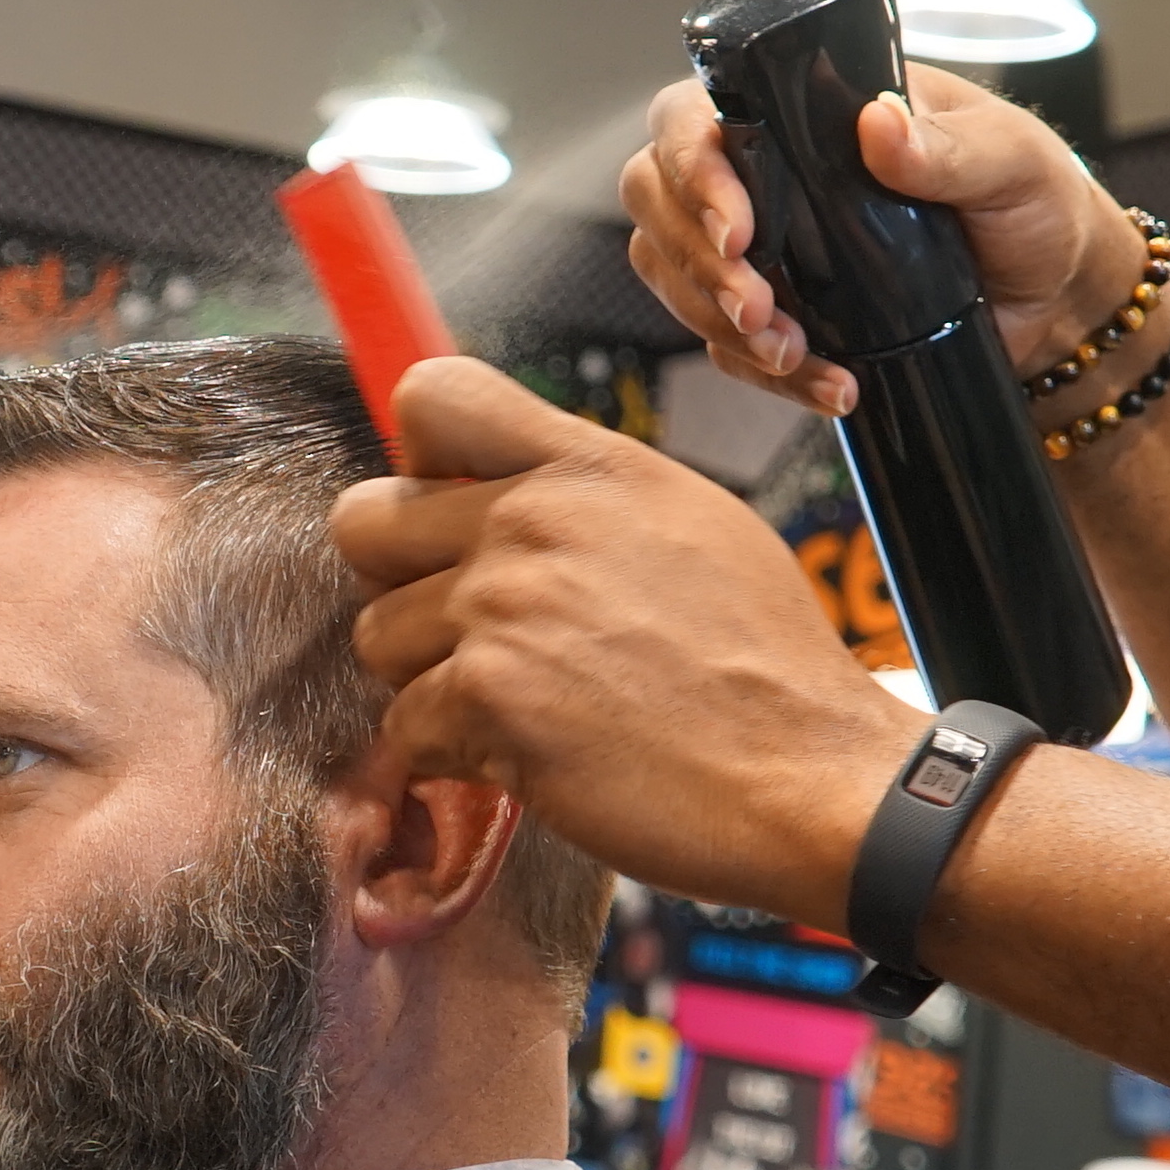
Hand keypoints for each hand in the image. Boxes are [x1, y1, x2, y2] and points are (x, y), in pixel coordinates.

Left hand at [332, 357, 923, 932]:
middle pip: (362, 519)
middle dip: (397, 580)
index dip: (416, 456)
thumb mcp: (692, 524)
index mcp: (586, 465)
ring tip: (524, 703)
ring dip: (432, 681)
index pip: (431, 395)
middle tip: (463, 627)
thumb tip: (505, 495)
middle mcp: (533, 521)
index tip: (443, 505)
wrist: (807, 774)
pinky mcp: (488, 699)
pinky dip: (457, 754)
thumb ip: (587, 497)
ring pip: (378, 635)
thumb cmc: (765, 667)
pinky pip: (406, 725)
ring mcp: (502, 608)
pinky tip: (534, 755)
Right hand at [619, 64, 1148, 412]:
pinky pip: (729, 350)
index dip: (693, 171)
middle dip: (697, 264)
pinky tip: (831, 386)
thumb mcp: (1008, 162)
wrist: (1053, 302)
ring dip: (721, 326)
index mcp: (805, 113)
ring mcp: (763, 249)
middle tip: (758, 307)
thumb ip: (946, 147)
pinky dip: (768, 377)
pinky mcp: (778, 317)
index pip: (694, 118)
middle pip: (657, 201)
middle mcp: (766, 174)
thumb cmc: (1034, 206)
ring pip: (676, 280)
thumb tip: (881, 126)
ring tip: (791, 352)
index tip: (739, 228)